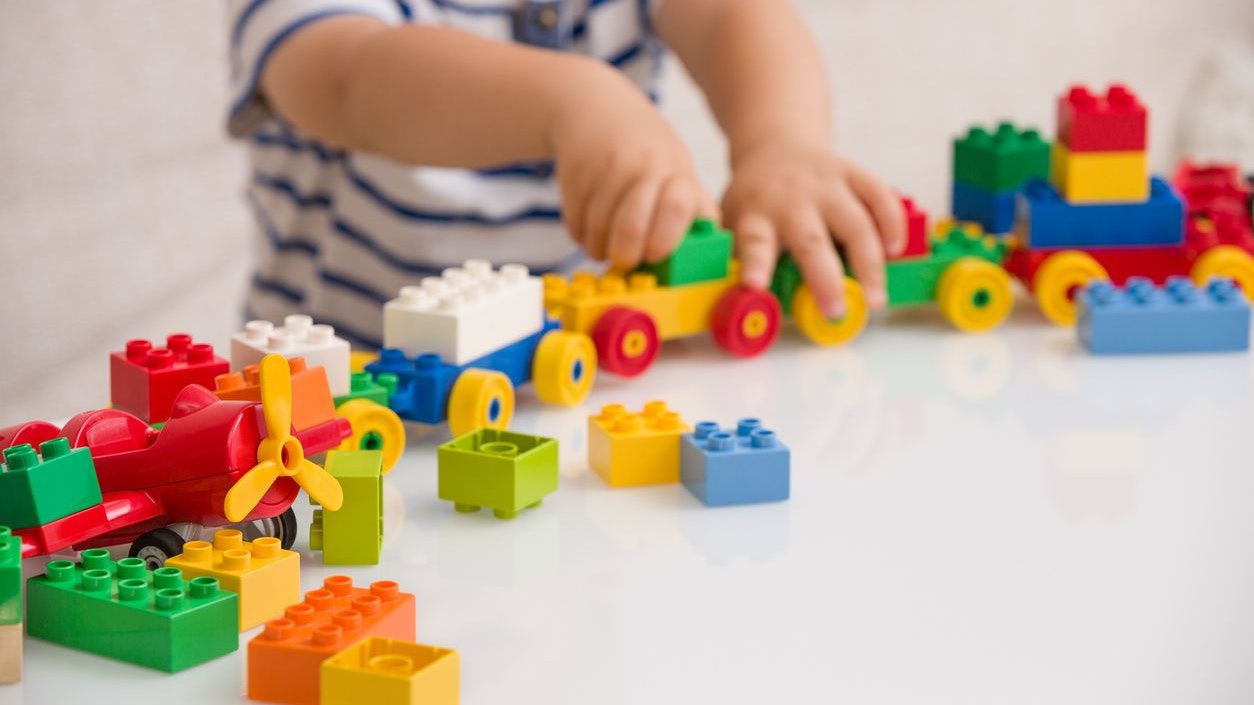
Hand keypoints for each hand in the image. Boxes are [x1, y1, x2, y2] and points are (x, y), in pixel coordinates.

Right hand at [551, 63, 716, 269]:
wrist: (595, 108)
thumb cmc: (644, 149)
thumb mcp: (676, 166)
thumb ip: (693, 205)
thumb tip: (708, 249)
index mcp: (674, 170)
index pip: (677, 208)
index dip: (666, 239)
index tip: (656, 255)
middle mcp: (640, 168)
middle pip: (632, 230)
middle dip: (627, 256)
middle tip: (627, 259)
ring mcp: (604, 172)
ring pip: (598, 235)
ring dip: (602, 249)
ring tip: (609, 241)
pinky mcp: (573, 178)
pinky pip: (576, 227)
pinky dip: (583, 236)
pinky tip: (592, 223)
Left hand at [722, 140, 905, 317]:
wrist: (775, 149)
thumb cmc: (756, 201)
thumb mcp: (734, 223)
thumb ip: (738, 258)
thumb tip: (740, 305)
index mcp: (755, 215)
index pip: (753, 242)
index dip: (755, 264)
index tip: (755, 286)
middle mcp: (791, 200)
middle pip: (811, 240)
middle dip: (825, 279)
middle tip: (836, 311)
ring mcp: (825, 185)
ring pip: (854, 223)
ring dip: (869, 264)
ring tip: (875, 299)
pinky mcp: (852, 173)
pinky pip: (879, 195)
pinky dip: (892, 223)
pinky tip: (895, 251)